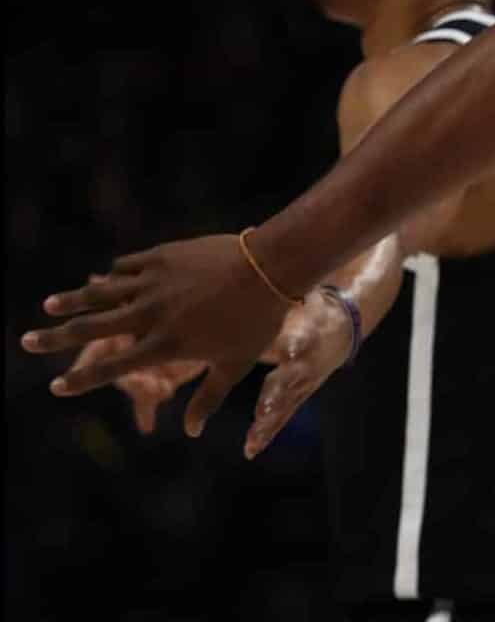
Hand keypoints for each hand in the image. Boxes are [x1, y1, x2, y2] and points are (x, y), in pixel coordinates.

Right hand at [21, 232, 292, 437]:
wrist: (271, 267)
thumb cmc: (258, 321)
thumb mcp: (234, 365)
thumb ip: (207, 399)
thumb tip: (189, 432)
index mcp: (165, 345)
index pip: (112, 368)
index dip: (82, 380)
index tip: (57, 387)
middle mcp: (150, 315)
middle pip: (91, 327)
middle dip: (55, 336)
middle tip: (26, 341)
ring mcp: (153, 283)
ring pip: (101, 293)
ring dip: (73, 300)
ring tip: (49, 305)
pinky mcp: (161, 257)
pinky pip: (128, 267)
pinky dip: (114, 275)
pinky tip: (104, 278)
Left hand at [244, 295, 351, 458]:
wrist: (346, 324)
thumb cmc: (314, 304)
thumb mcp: (304, 295)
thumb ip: (279, 295)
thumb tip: (257, 266)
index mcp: (311, 332)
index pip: (304, 336)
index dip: (296, 342)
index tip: (287, 349)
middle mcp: (310, 361)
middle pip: (294, 378)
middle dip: (278, 394)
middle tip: (263, 409)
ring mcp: (307, 381)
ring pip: (287, 404)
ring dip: (270, 420)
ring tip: (253, 438)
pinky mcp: (301, 393)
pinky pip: (283, 415)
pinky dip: (267, 432)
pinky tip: (250, 449)